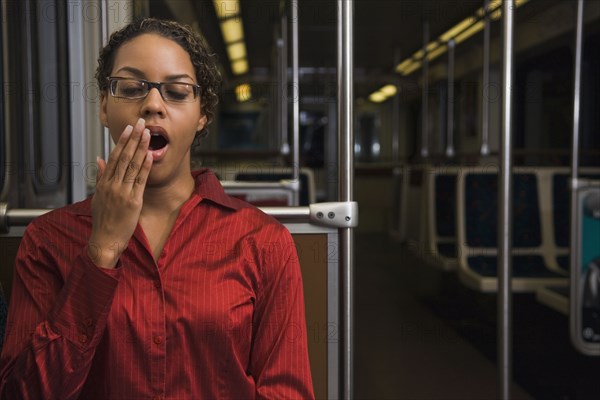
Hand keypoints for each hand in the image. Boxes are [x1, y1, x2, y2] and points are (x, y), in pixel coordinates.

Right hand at [88, 118, 152, 268]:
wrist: (105, 240)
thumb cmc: (103, 220)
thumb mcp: (98, 196)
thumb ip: (100, 176)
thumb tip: (99, 159)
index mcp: (104, 183)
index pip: (114, 157)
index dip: (122, 141)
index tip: (129, 128)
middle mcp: (112, 185)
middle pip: (123, 157)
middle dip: (133, 139)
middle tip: (141, 123)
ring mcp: (122, 193)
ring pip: (132, 166)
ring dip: (141, 148)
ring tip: (148, 134)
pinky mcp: (132, 201)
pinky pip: (140, 181)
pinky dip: (144, 167)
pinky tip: (150, 155)